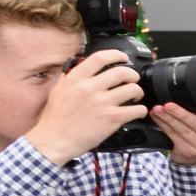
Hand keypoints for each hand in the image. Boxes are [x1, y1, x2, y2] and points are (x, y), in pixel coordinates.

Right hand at [28, 49, 148, 164]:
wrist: (55, 140)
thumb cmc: (56, 118)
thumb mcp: (59, 90)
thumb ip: (72, 77)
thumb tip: (81, 65)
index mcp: (76, 78)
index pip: (100, 58)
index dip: (116, 54)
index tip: (123, 57)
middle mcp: (90, 88)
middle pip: (121, 72)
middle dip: (132, 75)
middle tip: (133, 79)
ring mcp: (102, 103)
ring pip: (132, 89)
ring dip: (138, 92)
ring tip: (135, 96)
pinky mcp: (111, 119)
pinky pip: (136, 110)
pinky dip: (141, 110)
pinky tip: (138, 111)